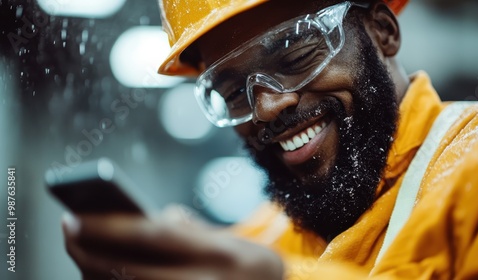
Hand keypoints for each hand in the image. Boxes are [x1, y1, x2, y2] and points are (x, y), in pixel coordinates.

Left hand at [62, 211, 283, 279]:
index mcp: (222, 256)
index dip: (111, 225)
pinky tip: (97, 270)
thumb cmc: (252, 271)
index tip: (78, 214)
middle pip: (130, 268)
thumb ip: (192, 230)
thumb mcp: (235, 243)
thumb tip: (154, 220)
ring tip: (78, 246)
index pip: (156, 236)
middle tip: (69, 226)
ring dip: (92, 270)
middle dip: (90, 249)